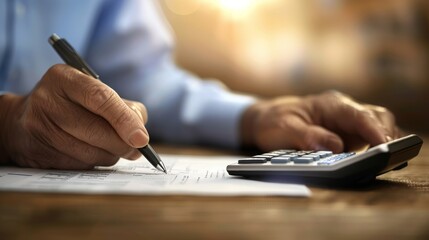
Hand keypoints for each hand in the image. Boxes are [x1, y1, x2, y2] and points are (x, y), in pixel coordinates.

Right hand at [0, 64, 148, 168]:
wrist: (20, 123)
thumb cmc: (71, 105)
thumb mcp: (92, 92)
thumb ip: (123, 107)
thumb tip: (140, 134)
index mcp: (64, 78)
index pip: (100, 98)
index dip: (124, 119)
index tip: (142, 138)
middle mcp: (47, 100)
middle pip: (95, 129)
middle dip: (123, 144)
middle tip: (138, 149)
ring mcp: (38, 128)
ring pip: (90, 152)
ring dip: (111, 155)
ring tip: (113, 148)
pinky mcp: (37, 154)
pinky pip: (79, 166)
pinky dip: (95, 163)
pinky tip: (93, 154)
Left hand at [240, 91, 399, 151]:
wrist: (265, 121)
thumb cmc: (273, 122)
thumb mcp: (284, 129)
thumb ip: (308, 136)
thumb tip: (335, 146)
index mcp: (330, 105)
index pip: (359, 115)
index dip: (374, 130)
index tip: (383, 145)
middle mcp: (344, 111)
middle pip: (377, 117)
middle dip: (385, 134)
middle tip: (386, 156)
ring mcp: (348, 124)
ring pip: (378, 127)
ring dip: (384, 143)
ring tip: (384, 161)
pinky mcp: (348, 136)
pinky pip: (369, 140)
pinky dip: (376, 149)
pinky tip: (376, 161)